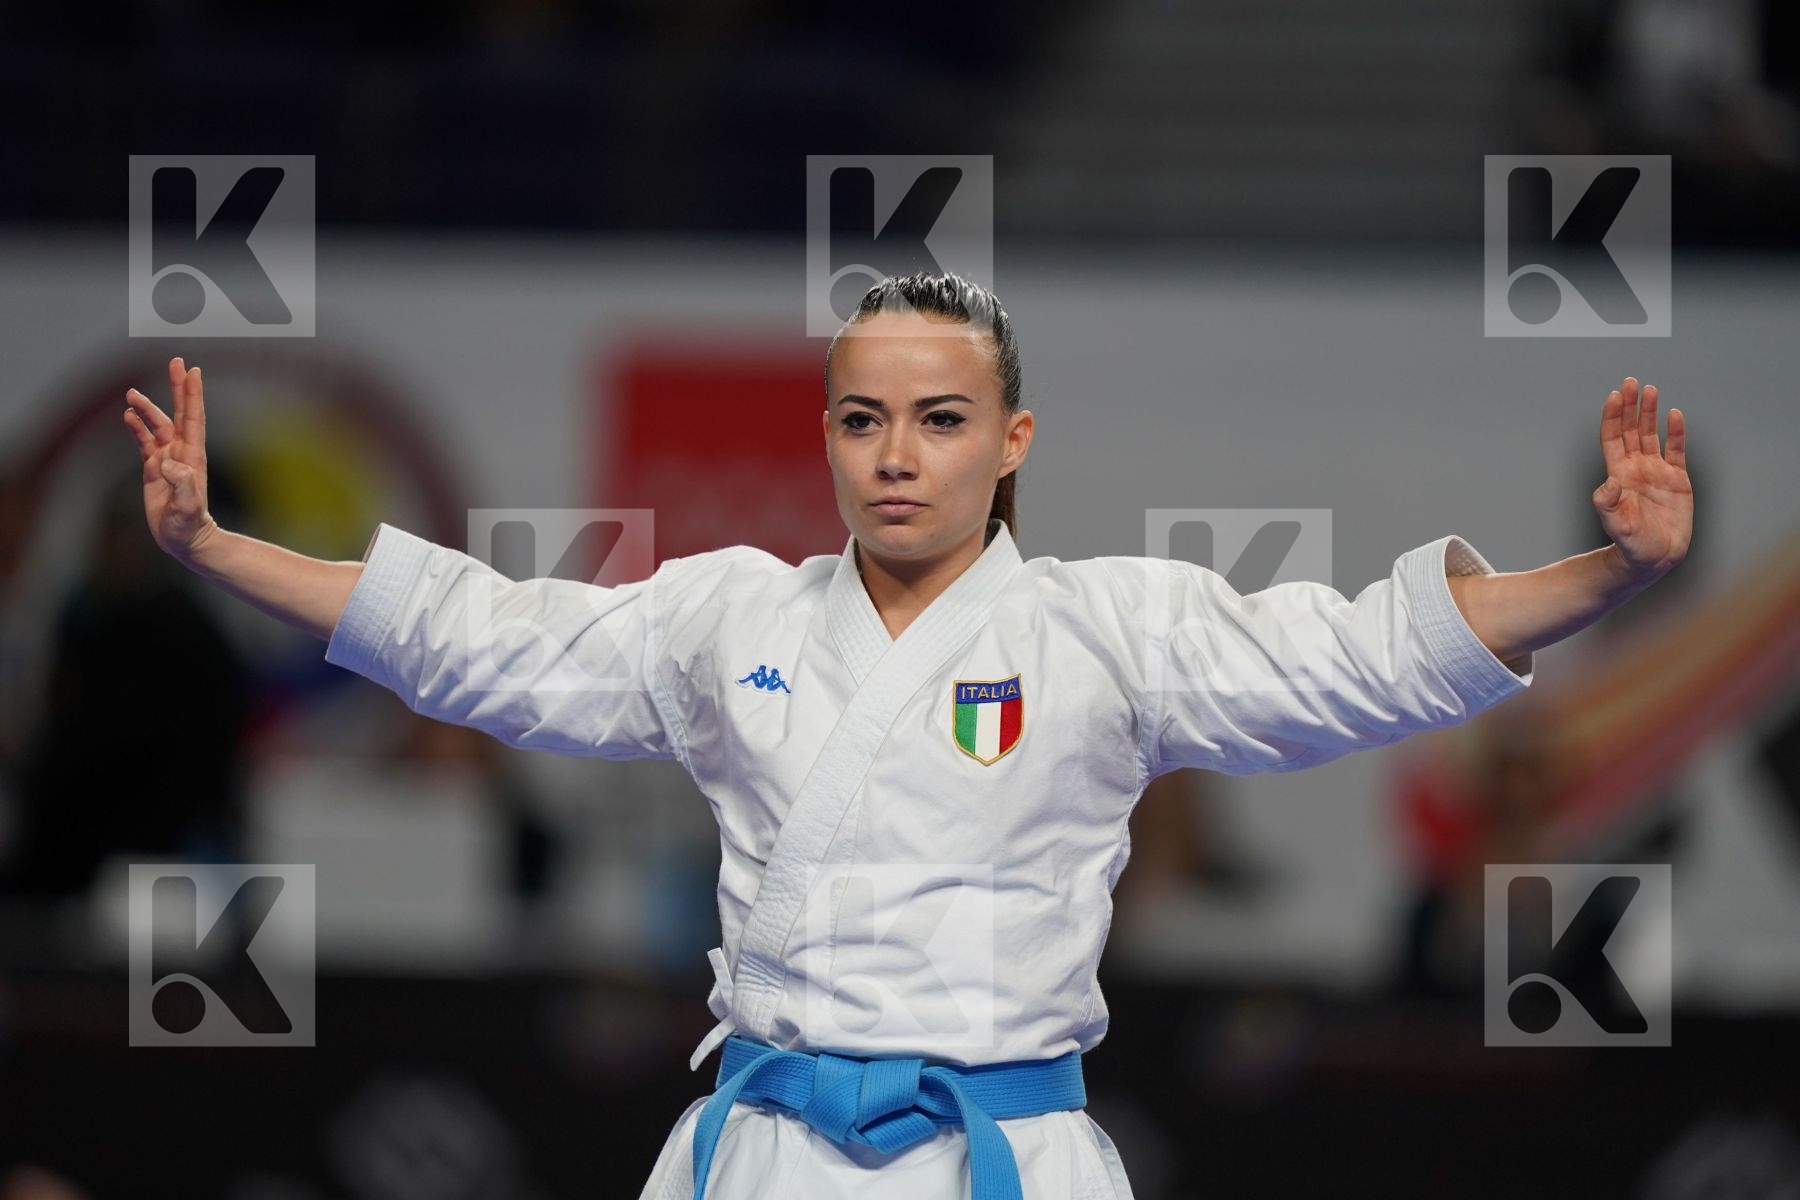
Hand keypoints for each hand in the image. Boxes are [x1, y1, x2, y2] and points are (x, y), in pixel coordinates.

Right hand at [122, 357, 218, 563]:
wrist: (184, 540)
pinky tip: (128, 416)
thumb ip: (183, 486)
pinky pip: (144, 443)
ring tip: (131, 394)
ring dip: (147, 409)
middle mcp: (182, 453)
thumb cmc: (188, 526)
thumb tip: (170, 464)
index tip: (193, 371)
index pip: (192, 419)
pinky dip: (137, 428)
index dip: (192, 395)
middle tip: (176, 362)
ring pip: (157, 426)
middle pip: (179, 413)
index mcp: (192, 458)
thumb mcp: (188, 509)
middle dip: (178, 388)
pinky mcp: (155, 469)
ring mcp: (168, 459)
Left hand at [1593, 376, 1691, 582]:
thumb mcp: (1616, 525)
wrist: (1655, 557)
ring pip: (1651, 435)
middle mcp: (1636, 468)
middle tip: (1630, 382)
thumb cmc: (1631, 544)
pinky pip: (1676, 450)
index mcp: (1619, 475)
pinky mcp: (1677, 479)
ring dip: (1650, 413)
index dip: (1613, 417)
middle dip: (1630, 406)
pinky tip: (1675, 415)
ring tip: (1651, 390)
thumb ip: (1608, 504)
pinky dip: (1676, 432)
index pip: (1613, 439)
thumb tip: (1608, 483)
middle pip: (1631, 430)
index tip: (1614, 396)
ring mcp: (1656, 472)